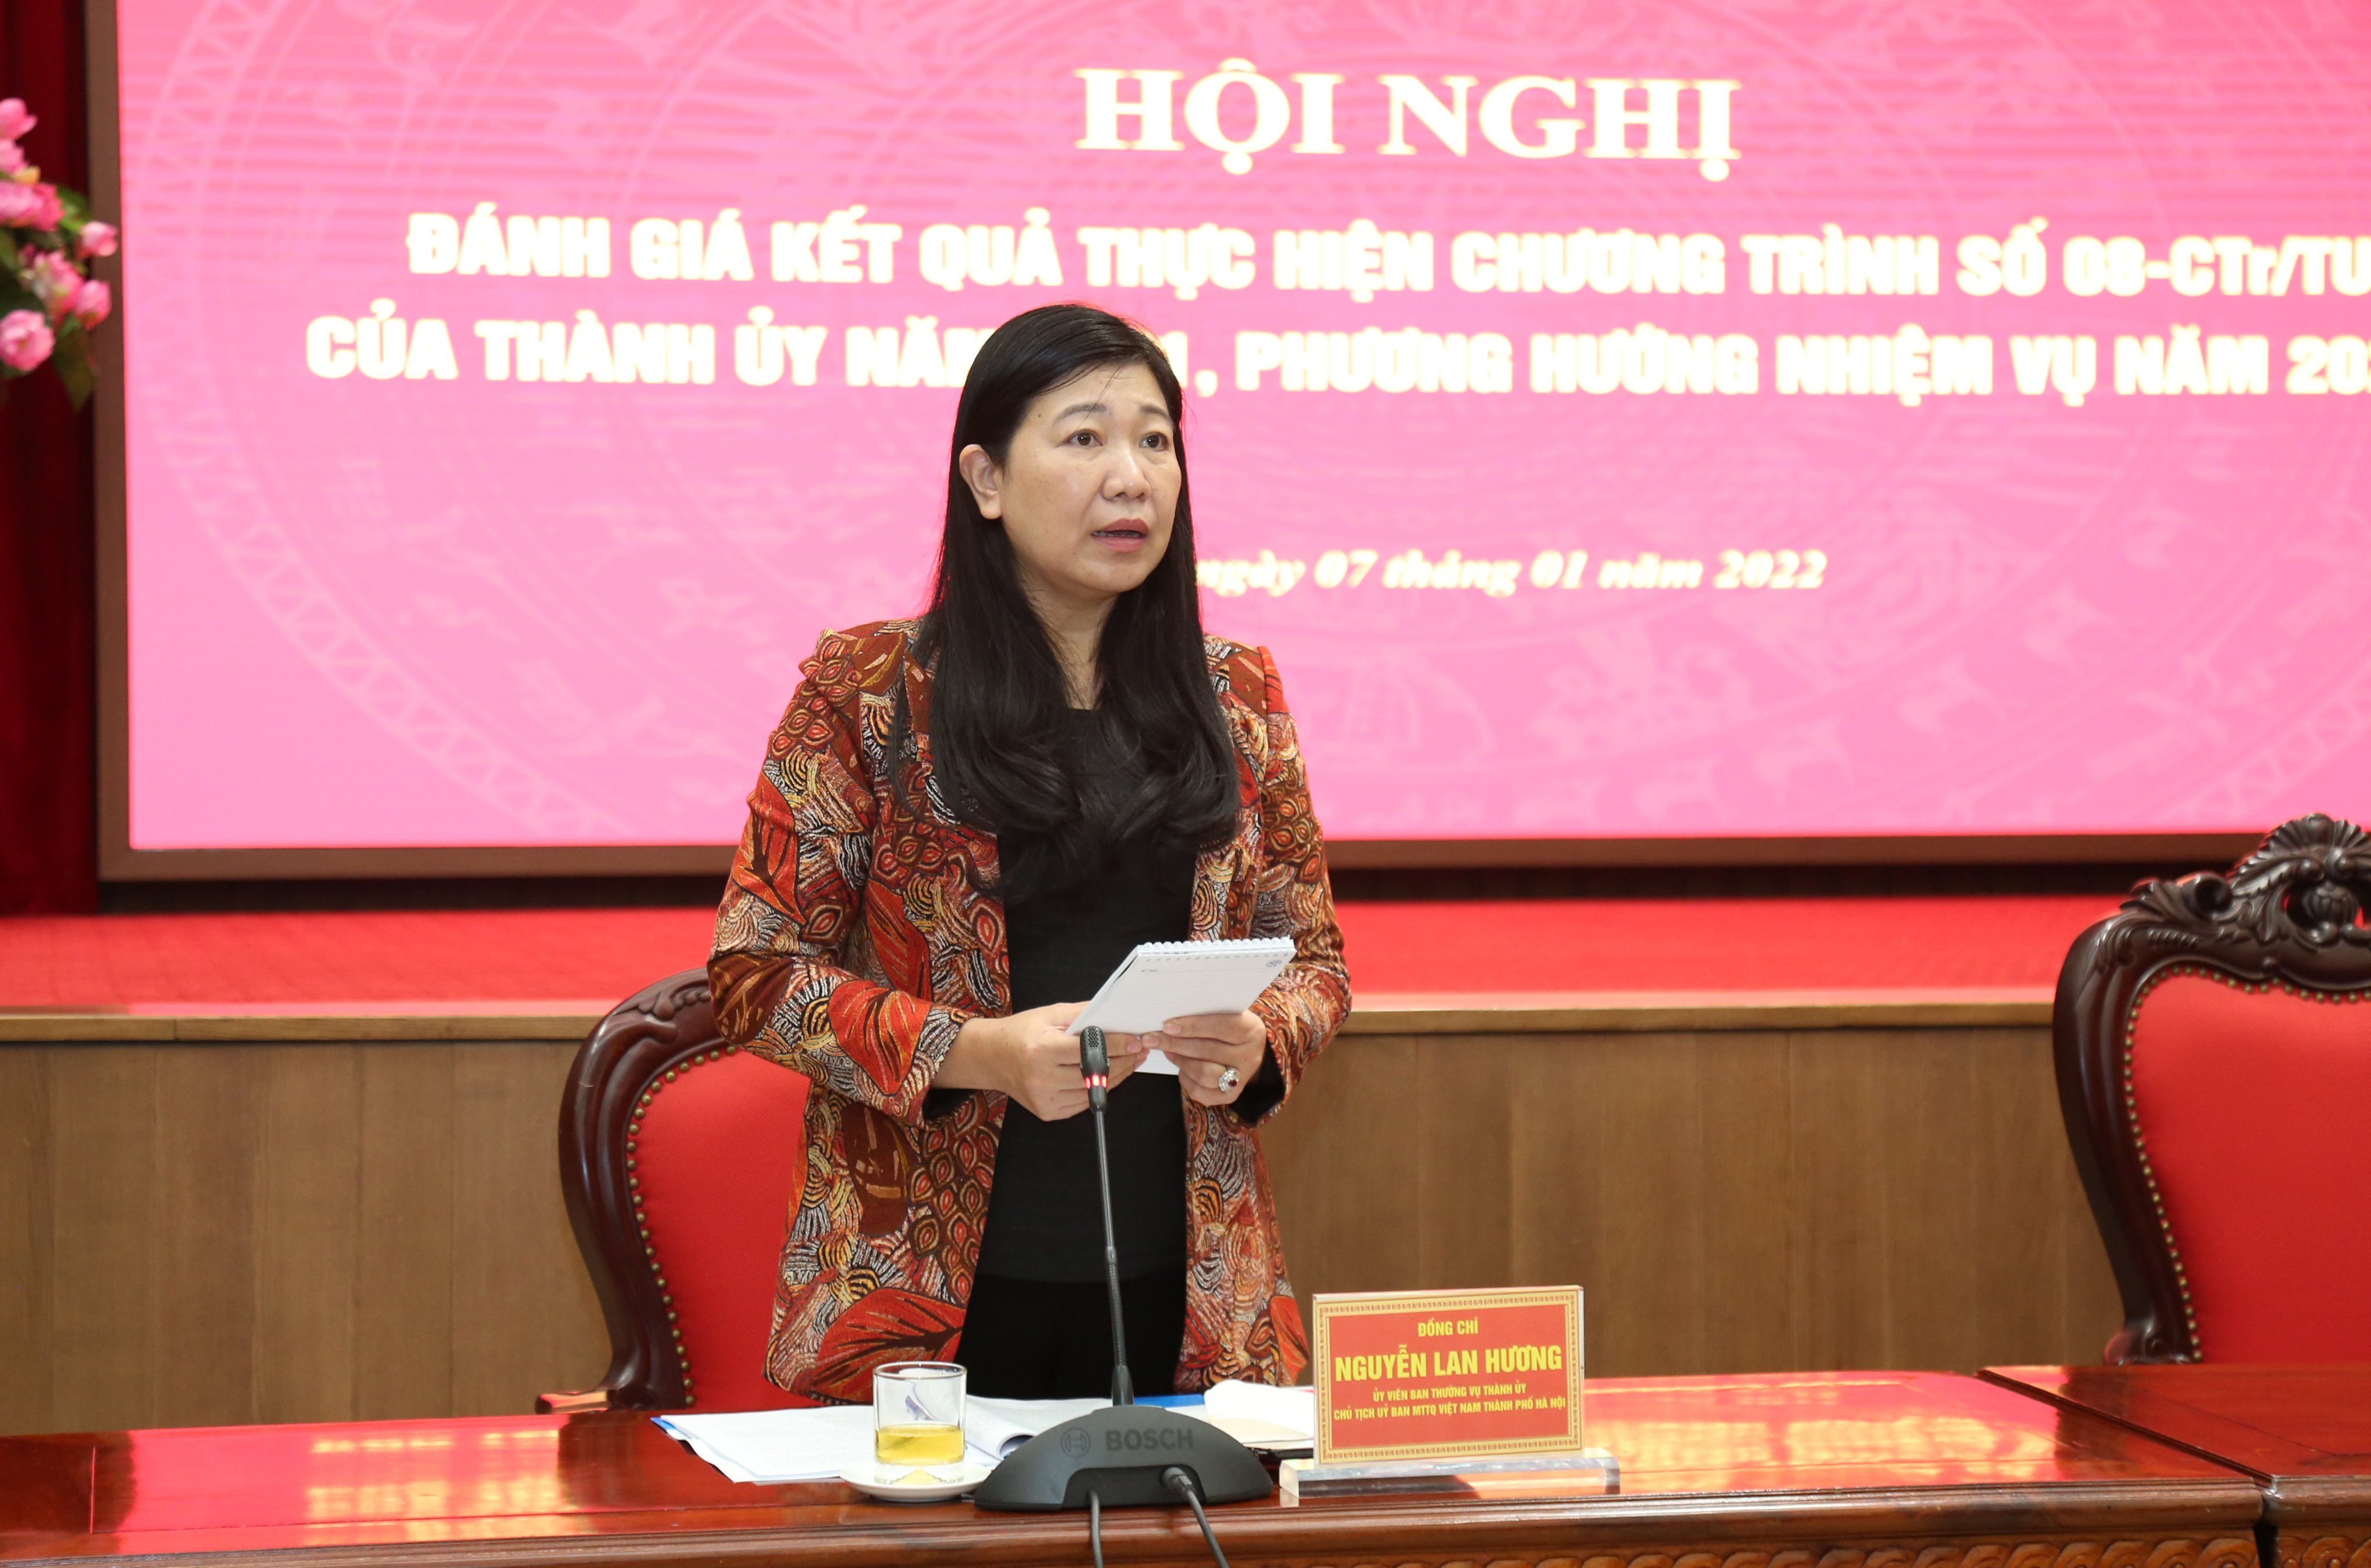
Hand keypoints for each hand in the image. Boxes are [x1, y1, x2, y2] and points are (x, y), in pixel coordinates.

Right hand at [937, 1003, 1147, 1120]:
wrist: (991, 1057)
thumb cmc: (1022, 1032)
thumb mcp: (1050, 1014)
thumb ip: (1083, 1014)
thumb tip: (1115, 1015)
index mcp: (1041, 1050)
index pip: (1088, 1050)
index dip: (1116, 1045)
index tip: (1136, 1040)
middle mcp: (1041, 1078)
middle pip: (1094, 1074)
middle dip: (1123, 1062)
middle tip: (1140, 1051)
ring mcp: (1044, 1099)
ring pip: (1092, 1091)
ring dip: (1116, 1077)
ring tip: (1130, 1062)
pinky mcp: (1047, 1112)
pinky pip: (1082, 1103)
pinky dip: (1099, 1090)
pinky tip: (1109, 1076)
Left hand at [1154, 1010, 1266, 1107]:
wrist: (1251, 1053)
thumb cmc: (1229, 1028)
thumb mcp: (1226, 1015)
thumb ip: (1205, 1015)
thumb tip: (1168, 1022)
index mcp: (1250, 1029)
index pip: (1221, 1026)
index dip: (1193, 1026)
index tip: (1167, 1026)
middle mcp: (1249, 1055)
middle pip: (1208, 1050)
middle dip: (1176, 1044)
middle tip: (1152, 1039)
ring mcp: (1242, 1078)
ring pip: (1204, 1073)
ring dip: (1180, 1061)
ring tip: (1167, 1051)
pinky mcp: (1231, 1095)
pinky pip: (1202, 1092)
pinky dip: (1186, 1079)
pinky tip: (1181, 1069)